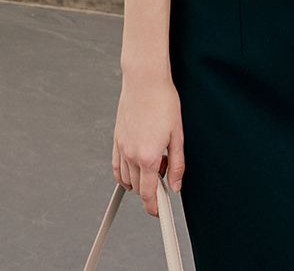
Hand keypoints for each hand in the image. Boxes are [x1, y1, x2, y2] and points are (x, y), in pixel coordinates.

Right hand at [112, 72, 184, 216]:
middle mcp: (131, 155)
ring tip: (155, 161)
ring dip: (139, 180)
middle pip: (137, 188)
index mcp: (148, 157)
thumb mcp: (177, 135)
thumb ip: (177, 164)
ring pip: (126, 179)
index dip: (154, 208)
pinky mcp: (117, 139)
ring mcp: (122, 147)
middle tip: (165, 174)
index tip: (159, 212)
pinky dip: (124, 174)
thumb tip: (176, 185)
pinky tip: (135, 166)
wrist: (144, 80)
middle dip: (151, 190)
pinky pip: (116, 166)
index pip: (148, 194)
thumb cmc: (163, 101)